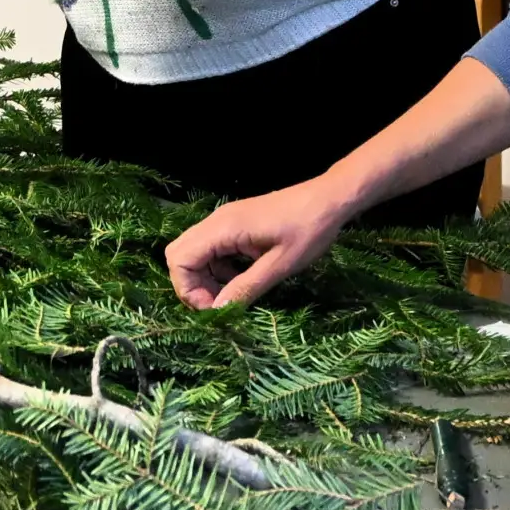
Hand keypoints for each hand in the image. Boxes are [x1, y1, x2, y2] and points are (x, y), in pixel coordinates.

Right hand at [166, 177, 362, 308]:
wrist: (330, 199)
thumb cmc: (309, 230)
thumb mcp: (280, 265)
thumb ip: (246, 287)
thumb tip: (218, 310)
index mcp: (224, 228)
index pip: (179, 259)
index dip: (188, 289)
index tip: (214, 308)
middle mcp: (218, 221)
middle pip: (179, 254)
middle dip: (191, 285)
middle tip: (217, 304)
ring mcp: (226, 221)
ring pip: (194, 252)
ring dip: (206, 278)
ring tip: (232, 295)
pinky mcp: (236, 224)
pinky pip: (213, 249)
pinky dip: (219, 268)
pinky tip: (242, 279)